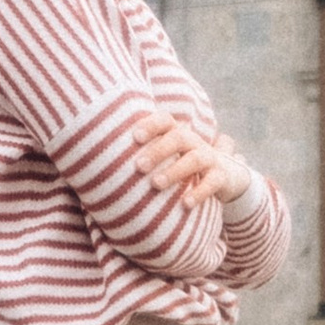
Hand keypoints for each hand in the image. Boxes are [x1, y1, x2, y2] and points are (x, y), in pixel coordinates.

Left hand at [133, 111, 251, 209]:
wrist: (227, 175)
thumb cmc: (182, 165)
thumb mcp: (167, 157)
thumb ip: (143, 155)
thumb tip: (98, 164)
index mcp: (178, 133)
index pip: (165, 120)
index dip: (151, 125)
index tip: (134, 137)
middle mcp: (194, 142)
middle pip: (179, 137)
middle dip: (158, 150)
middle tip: (139, 166)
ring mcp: (210, 158)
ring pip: (196, 158)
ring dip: (175, 170)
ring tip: (156, 184)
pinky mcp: (222, 176)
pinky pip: (212, 182)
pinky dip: (199, 192)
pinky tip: (185, 204)